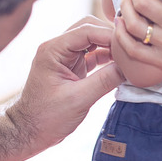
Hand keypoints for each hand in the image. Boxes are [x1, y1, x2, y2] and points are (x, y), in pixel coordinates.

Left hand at [6, 17, 122, 151]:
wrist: (29, 131)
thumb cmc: (46, 117)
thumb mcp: (79, 99)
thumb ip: (104, 81)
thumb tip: (129, 68)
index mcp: (53, 50)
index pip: (86, 29)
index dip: (110, 34)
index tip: (130, 43)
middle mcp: (57, 48)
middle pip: (90, 28)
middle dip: (111, 36)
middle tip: (132, 47)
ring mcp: (65, 57)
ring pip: (92, 40)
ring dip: (110, 46)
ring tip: (129, 56)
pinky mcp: (72, 68)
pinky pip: (93, 55)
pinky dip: (107, 57)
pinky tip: (121, 65)